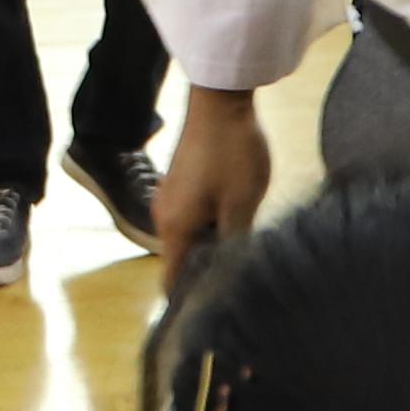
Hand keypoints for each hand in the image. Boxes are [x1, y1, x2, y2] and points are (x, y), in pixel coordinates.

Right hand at [150, 85, 270, 286]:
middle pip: (183, 258)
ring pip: (191, 235)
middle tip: (243, 268)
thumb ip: (233, 244)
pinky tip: (238, 210)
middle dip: (209, 267)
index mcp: (174, 228)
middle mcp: (164, 216)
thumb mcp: (241, 205)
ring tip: (245, 236)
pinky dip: (212, 221)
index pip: (172, 281)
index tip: (217, 310)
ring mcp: (170, 197)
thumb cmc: (232, 153)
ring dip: (214, 240)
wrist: (221, 100)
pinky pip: (193, 215)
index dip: (192, 300)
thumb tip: (231, 275)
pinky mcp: (180, 182)